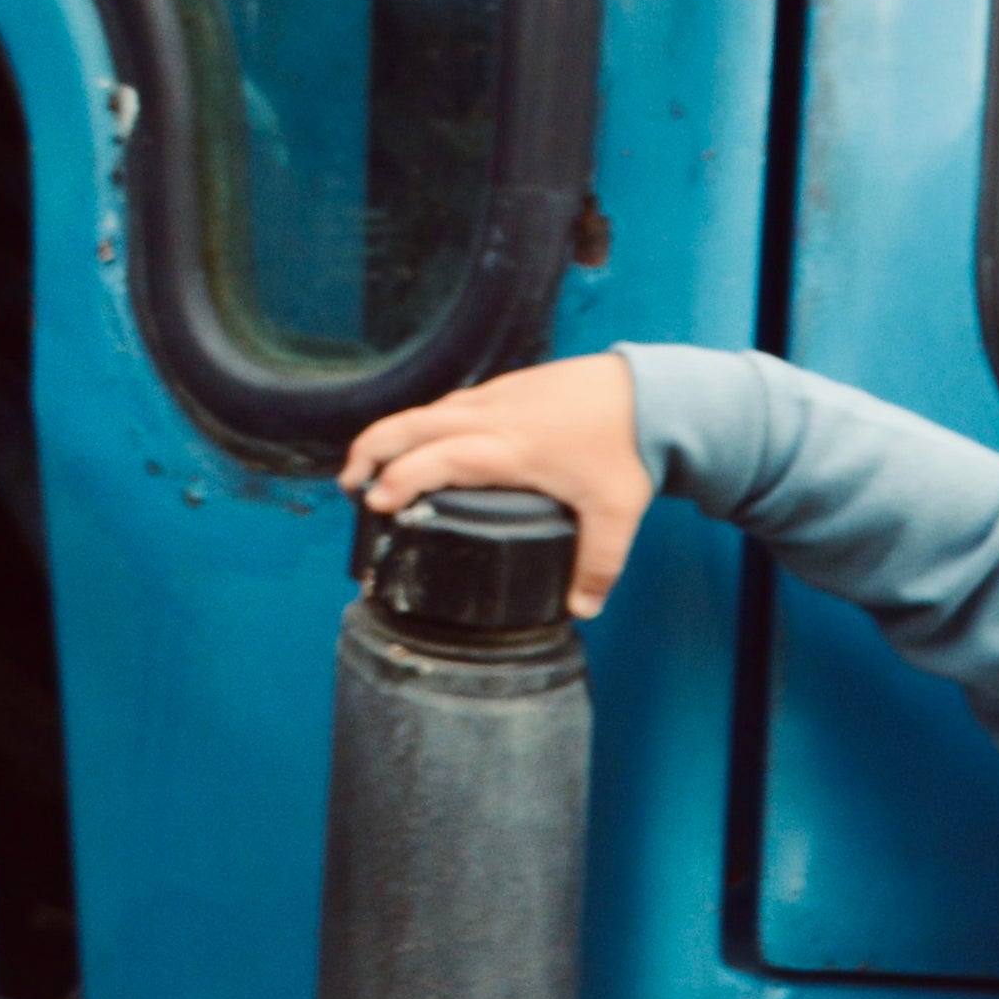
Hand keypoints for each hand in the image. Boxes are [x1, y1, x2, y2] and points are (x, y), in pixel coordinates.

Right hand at [341, 353, 653, 619]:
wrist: (650, 392)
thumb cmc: (629, 448)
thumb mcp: (617, 514)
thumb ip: (598, 566)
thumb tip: (581, 610)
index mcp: (511, 448)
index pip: (440, 458)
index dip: (403, 478)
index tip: (376, 502)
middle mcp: (493, 416)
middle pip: (413, 425)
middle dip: (371, 451)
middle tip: (348, 485)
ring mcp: (496, 397)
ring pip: (427, 410)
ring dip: (391, 435)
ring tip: (368, 468)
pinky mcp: (504, 388)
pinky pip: (449, 403)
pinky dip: (421, 423)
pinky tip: (419, 444)